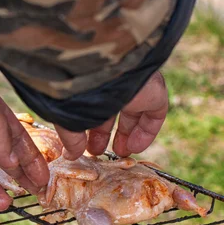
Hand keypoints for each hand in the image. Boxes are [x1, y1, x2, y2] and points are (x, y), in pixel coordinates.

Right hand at [54, 71, 168, 159]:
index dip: (87, 129)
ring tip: (121, 153)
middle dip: (104, 133)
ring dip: (127, 134)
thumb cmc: (74, 91)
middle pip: (110, 112)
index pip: (90, 108)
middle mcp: (110, 84)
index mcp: (88, 85)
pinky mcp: (152, 88)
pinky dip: (146, 130)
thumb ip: (71, 139)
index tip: (83, 146)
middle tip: (98, 151)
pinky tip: (135, 147)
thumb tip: (70, 156)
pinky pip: (155, 111)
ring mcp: (133, 85)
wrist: (96, 69)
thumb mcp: (68, 119)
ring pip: (133, 112)